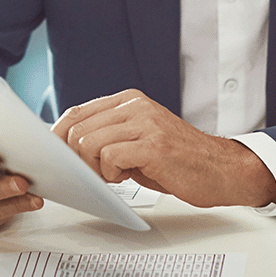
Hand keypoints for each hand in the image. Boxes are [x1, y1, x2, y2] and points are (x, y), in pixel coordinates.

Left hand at [52, 89, 275, 207]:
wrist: (220, 169)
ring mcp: (145, 122)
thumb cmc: (178, 160)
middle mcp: (136, 105)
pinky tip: (129, 176)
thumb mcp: (138, 139)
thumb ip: (109, 135)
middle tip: (98, 174)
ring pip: (89, 142)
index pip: (77, 112)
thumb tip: (68, 146)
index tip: (55, 158)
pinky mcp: (153, 144)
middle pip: (77, 129)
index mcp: (130, 100)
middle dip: (78, 159)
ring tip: (118, 174)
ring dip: (96, 168)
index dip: (58, 137)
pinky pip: (109, 157)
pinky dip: (111, 174)